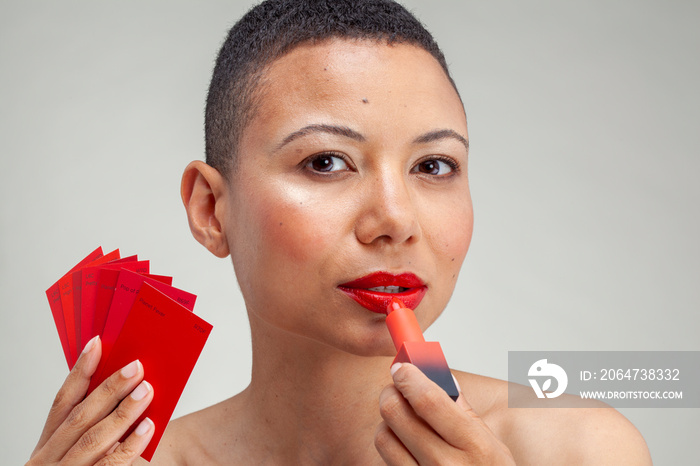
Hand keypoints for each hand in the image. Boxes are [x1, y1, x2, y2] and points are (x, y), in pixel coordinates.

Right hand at [28, 336, 154, 464]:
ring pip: (94, 440)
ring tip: (147, 390)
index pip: (62, 402)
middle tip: (137, 367)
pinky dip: (130, 446)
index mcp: (45, 448)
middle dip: (110, 389)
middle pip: (81, 417)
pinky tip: (147, 427)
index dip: (80, 371)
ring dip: (123, 412)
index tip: (97, 343)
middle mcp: (49, 461)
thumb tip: (124, 392)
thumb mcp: (66, 458)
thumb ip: (88, 430)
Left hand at [375, 363, 514, 464]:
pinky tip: (406, 448)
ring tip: (403, 423)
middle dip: (392, 394)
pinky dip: (392, 449)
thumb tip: (439, 374)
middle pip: (397, 414)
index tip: (401, 367)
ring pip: (383, 437)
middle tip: (396, 389)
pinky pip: (385, 462)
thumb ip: (463, 410)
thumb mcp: (492, 445)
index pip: (429, 401)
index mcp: (474, 446)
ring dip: (388, 423)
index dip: (409, 378)